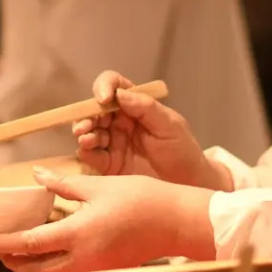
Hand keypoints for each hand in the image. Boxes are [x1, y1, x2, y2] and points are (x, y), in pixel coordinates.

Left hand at [0, 167, 217, 271]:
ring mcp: (94, 269)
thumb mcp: (99, 187)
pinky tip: (50, 250)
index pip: (30, 244)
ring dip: (32, 265)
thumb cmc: (142, 200)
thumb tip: (38, 176)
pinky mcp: (105, 270)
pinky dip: (53, 266)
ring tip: (19, 249)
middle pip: (35, 270)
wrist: (176, 222)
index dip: (5, 243)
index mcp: (78, 235)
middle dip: (13, 261)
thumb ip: (64, 185)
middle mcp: (83, 259)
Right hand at [74, 71, 231, 190]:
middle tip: (86, 126)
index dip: (104, 87)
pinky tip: (87, 152)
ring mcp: (113, 142)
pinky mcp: (108, 164)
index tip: (103, 99)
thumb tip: (119, 93)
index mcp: (135, 106)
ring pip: (89, 132)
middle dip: (86, 115)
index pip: (114, 86)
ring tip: (87, 140)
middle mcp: (120, 121)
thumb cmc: (183, 151)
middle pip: (95, 110)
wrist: (187, 185)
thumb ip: (146, 108)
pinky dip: (85, 152)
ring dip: (84, 133)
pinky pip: (91, 155)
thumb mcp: (170, 126)